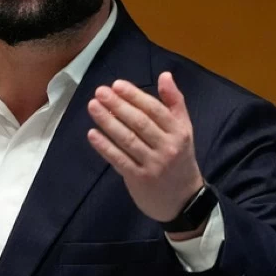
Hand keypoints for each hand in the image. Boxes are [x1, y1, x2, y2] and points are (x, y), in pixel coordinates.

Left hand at [86, 72, 203, 230]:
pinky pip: (119, 159)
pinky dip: (105, 146)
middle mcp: (167, 147)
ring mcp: (153, 164)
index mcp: (179, 132)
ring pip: (127, 140)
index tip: (116, 85)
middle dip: (118, 105)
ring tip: (93, 107)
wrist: (183, 200)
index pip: (155, 110)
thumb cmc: (179, 158)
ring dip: (108, 122)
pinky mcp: (139, 179)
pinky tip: (92, 134)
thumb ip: (174, 102)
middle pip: (140, 123)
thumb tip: (165, 75)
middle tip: (100, 92)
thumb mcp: (184, 130)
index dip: (134, 96)